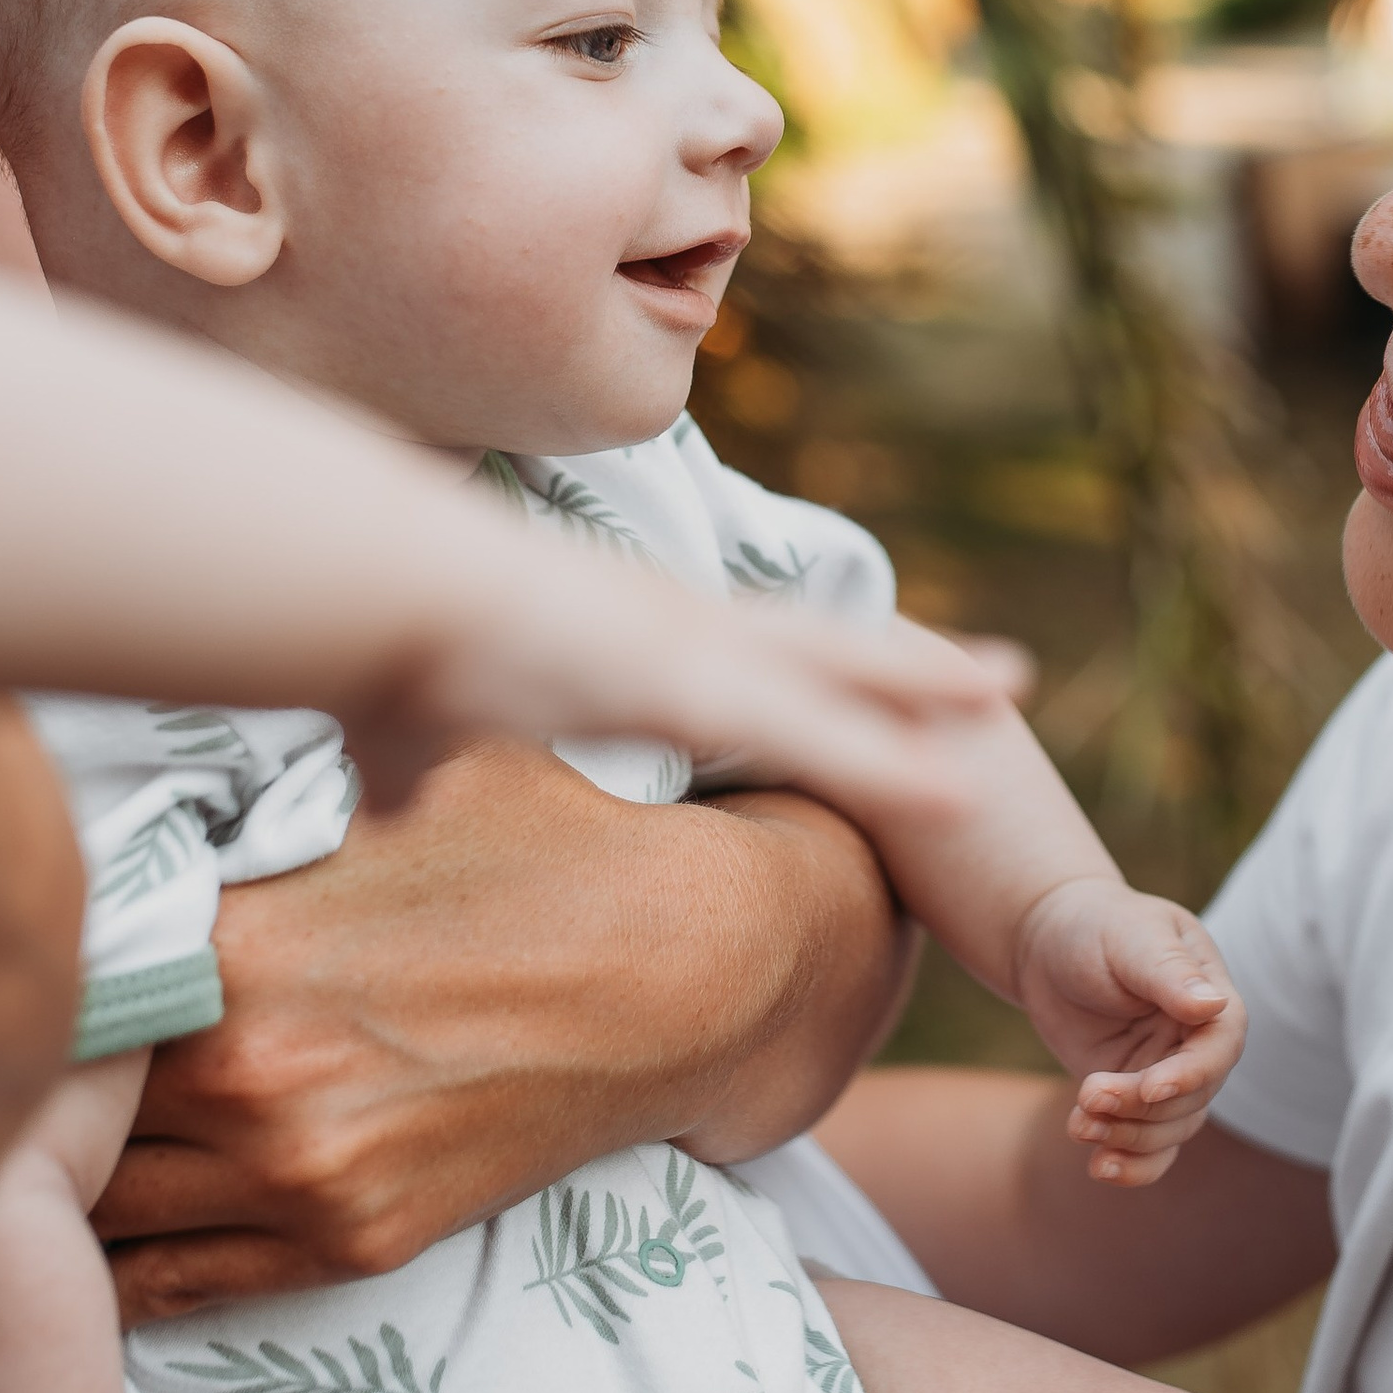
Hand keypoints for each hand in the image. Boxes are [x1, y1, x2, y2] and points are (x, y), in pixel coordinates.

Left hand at [100, 751, 910, 1320]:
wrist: (691, 974)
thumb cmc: (546, 845)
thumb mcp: (402, 775)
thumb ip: (263, 794)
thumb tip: (159, 770)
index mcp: (240, 943)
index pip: (54, 985)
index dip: (27, 977)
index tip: (30, 961)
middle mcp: (250, 1074)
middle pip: (55, 1109)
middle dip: (32, 1083)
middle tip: (27, 1051)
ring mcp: (300, 1174)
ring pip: (98, 1208)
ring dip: (70, 1175)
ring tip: (60, 1135)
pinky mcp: (352, 1240)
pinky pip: (176, 1281)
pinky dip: (126, 1257)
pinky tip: (117, 1210)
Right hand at [369, 588, 1027, 847]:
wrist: (373, 592)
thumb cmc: (382, 648)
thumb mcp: (408, 726)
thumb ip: (413, 768)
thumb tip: (387, 800)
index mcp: (628, 636)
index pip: (752, 649)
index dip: (822, 663)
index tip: (878, 670)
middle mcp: (679, 628)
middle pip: (827, 645)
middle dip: (914, 663)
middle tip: (1005, 672)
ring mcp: (693, 651)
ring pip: (842, 678)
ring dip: (930, 690)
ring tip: (1019, 695)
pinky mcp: (693, 687)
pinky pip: (820, 735)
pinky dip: (893, 762)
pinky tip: (961, 787)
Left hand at [1009, 880, 1246, 1187]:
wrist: (1046, 943)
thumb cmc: (1094, 926)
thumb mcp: (1130, 938)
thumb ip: (1169, 972)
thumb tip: (1213, 1006)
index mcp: (1210, 997)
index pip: (1221, 1047)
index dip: (1191, 1074)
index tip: (1149, 1087)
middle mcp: (1197, 1043)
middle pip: (1194, 1098)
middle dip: (1142, 1107)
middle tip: (1088, 1094)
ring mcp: (1167, 1074)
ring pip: (1171, 1128)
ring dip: (1128, 1137)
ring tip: (1078, 1123)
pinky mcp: (1136, 1099)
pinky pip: (1151, 1147)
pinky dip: (1133, 1166)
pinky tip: (1099, 1168)